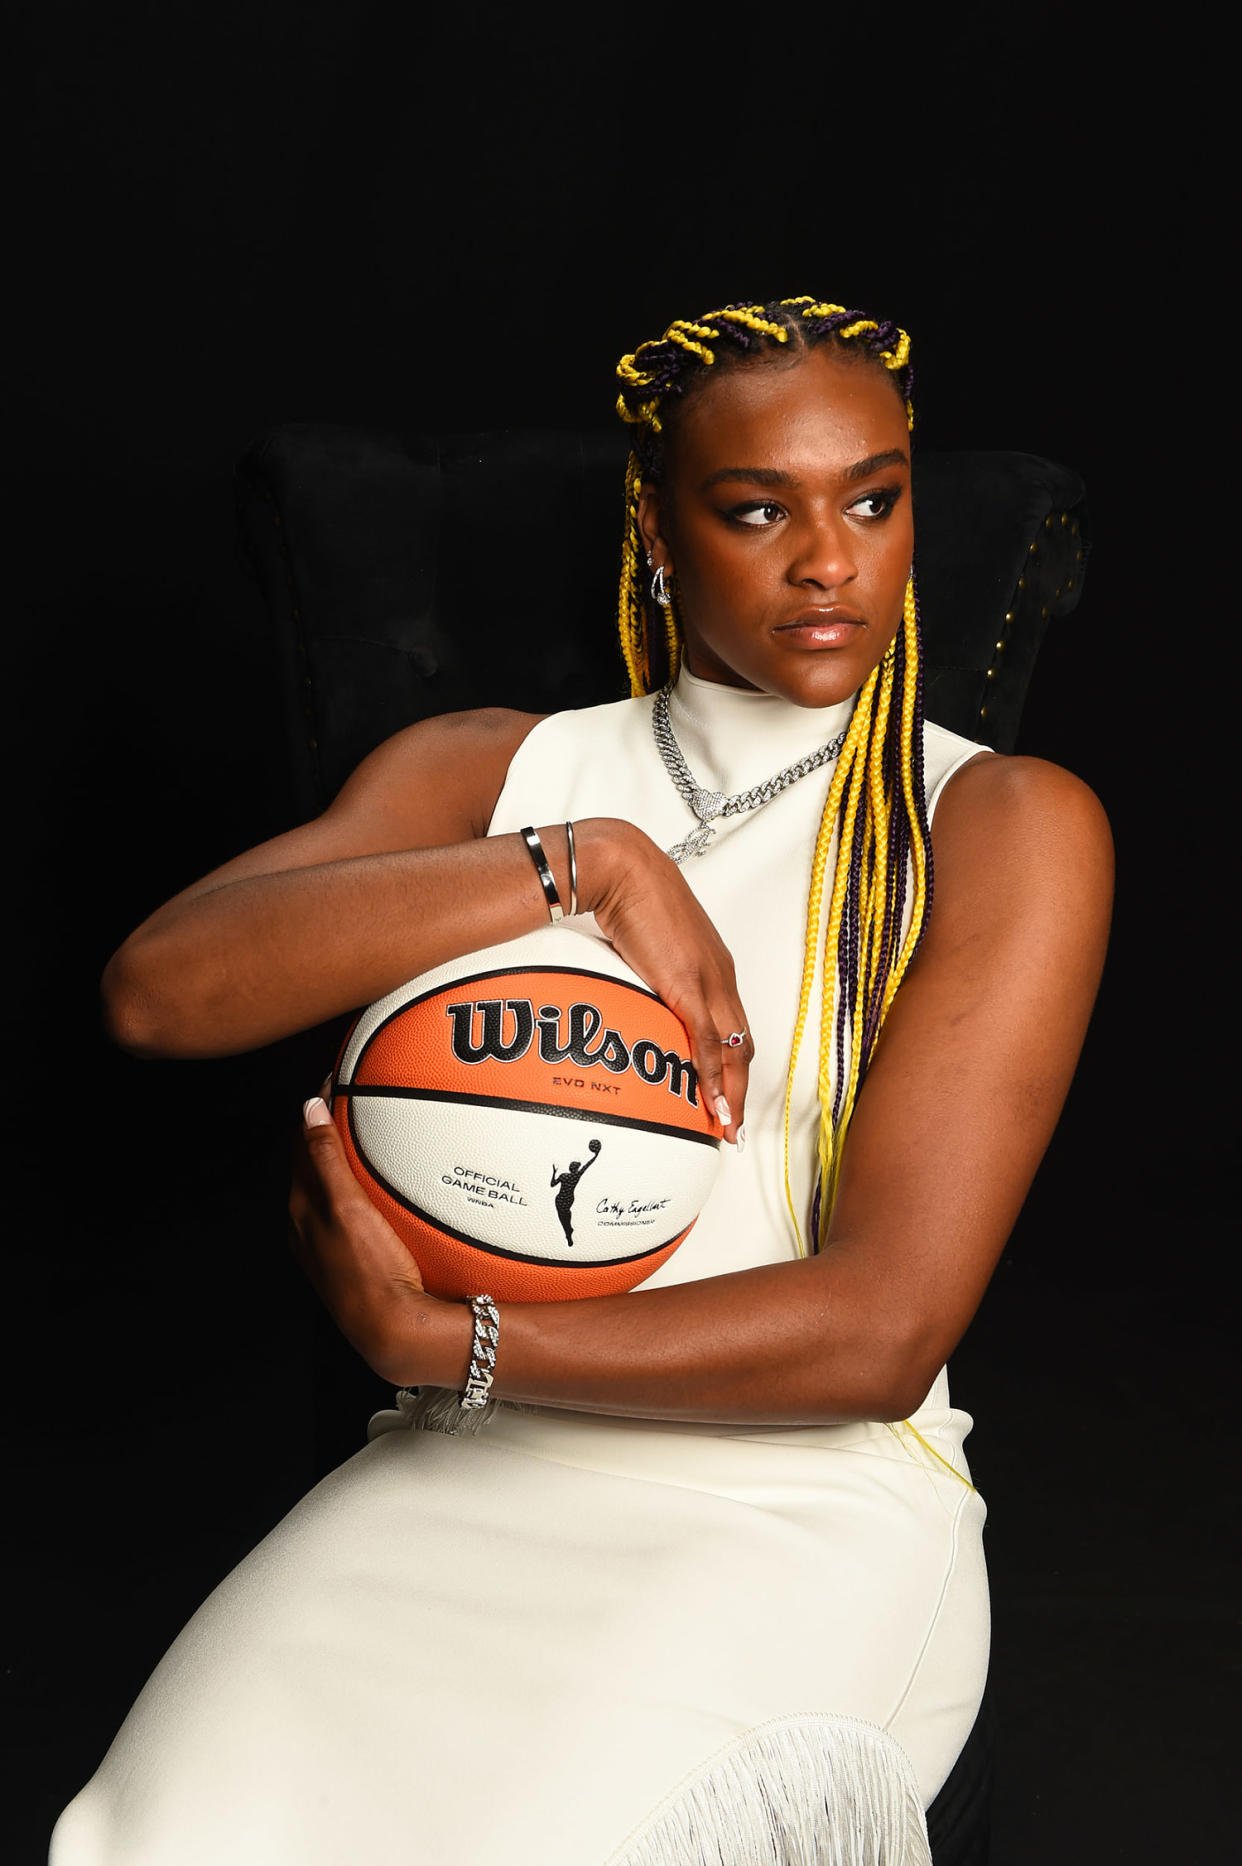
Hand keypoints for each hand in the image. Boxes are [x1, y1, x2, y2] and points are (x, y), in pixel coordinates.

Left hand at [288, 1094, 460, 1384]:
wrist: (391, 1329)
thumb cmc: (368, 1271)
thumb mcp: (345, 1207)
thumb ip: (325, 1157)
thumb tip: (310, 1108)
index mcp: (300, 1210)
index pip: (302, 1145)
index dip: (317, 1110)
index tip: (338, 1081)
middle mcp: (308, 1228)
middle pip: (315, 1167)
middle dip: (329, 1132)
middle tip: (357, 1100)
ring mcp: (330, 1246)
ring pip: (332, 1190)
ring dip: (346, 1162)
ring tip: (373, 1137)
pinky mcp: (352, 1260)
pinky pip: (351, 1213)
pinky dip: (361, 1190)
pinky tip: (387, 1192)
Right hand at [583, 819, 751, 1143]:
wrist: (620, 867)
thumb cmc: (629, 893)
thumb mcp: (646, 941)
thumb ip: (648, 970)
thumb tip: (631, 988)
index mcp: (713, 965)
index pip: (734, 1025)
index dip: (734, 1064)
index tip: (728, 1095)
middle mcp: (720, 975)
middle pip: (743, 1043)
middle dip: (740, 1089)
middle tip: (732, 1126)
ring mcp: (708, 981)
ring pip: (733, 1048)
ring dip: (731, 1092)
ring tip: (725, 1127)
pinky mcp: (688, 984)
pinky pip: (706, 1040)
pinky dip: (711, 1075)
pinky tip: (709, 1102)